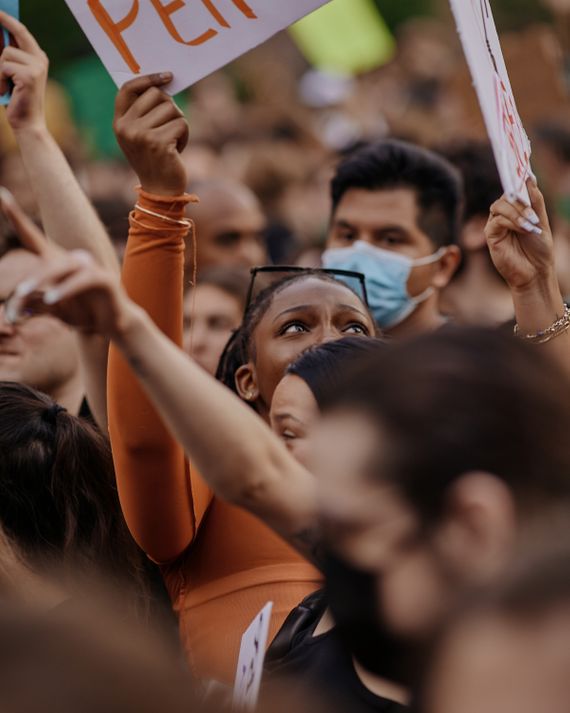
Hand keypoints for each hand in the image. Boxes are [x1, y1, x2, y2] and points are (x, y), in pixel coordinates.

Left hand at [0, 12, 47, 131]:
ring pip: (5, 53)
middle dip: (4, 21)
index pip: (22, 31)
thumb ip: (8, 55)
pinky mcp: (30, 75)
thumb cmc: (16, 99)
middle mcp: (40, 59)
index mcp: (38, 58)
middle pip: (17, 32)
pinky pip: (3, 66)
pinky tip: (7, 91)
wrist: (28, 124)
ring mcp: (37, 67)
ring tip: (4, 85)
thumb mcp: (12, 74)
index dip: (8, 19)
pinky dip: (0, 79)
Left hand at [0, 189, 135, 338]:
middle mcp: (73, 259)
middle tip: (16, 299)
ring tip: (24, 295)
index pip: (32, 236)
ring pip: (60, 267)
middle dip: (29, 280)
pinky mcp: (105, 279)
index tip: (1, 193)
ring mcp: (90, 267)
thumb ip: (33, 304)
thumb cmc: (83, 313)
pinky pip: (82, 279)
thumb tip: (13, 307)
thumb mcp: (53, 309)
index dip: (16, 216)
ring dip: (40, 280)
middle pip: (44, 261)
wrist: (113, 326)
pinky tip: (51, 300)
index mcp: (57, 261)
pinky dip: (65, 289)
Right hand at [114, 74, 188, 195]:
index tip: (167, 76)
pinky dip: (185, 136)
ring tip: (172, 142)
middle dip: (170, 108)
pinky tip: (177, 150)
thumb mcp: (140, 135)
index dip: (148, 78)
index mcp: (119, 123)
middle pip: (157, 95)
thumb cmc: (154, 160)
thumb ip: (143, 112)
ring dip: (179, 124)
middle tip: (170, 128)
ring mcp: (141, 135)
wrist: (160, 191)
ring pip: (172, 109)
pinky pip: (181, 124)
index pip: (128, 89)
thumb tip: (163, 84)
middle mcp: (127, 127)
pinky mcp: (159, 143)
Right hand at [485, 179, 554, 291]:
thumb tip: (529, 177)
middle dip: (520, 201)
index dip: (517, 179)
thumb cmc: (539, 248)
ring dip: (517, 212)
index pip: (514, 188)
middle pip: (505, 196)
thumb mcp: (541, 220)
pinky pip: (497, 220)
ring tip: (530, 224)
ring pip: (499, 206)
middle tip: (533, 213)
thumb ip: (535, 201)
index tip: (524, 170)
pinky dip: (511, 222)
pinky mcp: (491, 235)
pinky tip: (523, 229)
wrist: (535, 271)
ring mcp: (496, 224)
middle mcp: (504, 214)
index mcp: (517, 209)